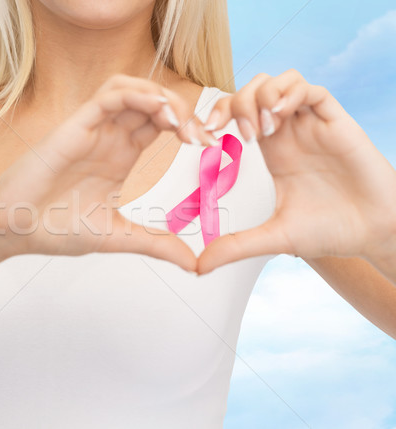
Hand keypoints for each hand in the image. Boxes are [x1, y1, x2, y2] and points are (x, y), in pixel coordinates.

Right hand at [0, 74, 212, 271]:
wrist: (14, 230)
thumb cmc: (55, 229)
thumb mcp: (118, 236)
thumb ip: (156, 244)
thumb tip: (194, 264)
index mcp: (120, 156)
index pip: (161, 125)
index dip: (189, 127)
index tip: (212, 146)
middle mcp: (109, 137)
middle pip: (153, 103)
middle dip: (183, 111)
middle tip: (204, 135)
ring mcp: (92, 129)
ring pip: (132, 90)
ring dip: (161, 98)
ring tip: (181, 123)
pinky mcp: (75, 125)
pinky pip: (109, 95)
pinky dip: (136, 95)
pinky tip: (158, 112)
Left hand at [198, 69, 395, 273]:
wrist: (373, 234)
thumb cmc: (329, 232)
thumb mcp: (274, 238)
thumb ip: (236, 246)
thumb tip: (198, 266)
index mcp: (271, 151)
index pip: (236, 114)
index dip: (217, 115)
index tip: (206, 136)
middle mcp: (289, 133)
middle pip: (253, 90)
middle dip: (237, 103)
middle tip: (241, 136)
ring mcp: (312, 125)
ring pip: (280, 81)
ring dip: (263, 95)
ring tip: (262, 128)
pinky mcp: (336, 123)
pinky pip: (312, 89)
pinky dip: (290, 94)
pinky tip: (280, 118)